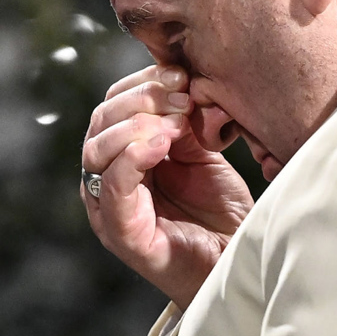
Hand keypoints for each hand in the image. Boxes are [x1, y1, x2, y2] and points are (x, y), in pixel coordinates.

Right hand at [82, 65, 253, 308]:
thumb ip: (184, 121)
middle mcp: (107, 180)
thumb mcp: (202, 154)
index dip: (141, 82)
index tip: (180, 72)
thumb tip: (180, 81)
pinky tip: (162, 144)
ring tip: (177, 123)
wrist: (238, 263)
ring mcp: (109, 208)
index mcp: (122, 156)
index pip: (112, 105)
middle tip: (182, 96)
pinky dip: (132, 159)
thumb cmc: (219, 213)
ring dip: (137, 125)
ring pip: (98, 151)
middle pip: (100, 122)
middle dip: (141, 99)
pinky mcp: (122, 233)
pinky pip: (112, 188)